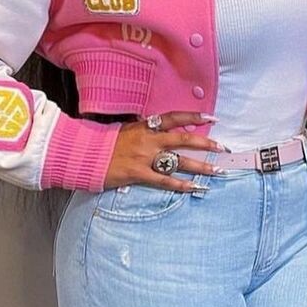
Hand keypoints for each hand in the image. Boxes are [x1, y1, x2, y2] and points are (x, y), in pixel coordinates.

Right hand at [104, 111, 231, 190]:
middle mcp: (149, 140)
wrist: (84, 154)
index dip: (194, 117)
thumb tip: (158, 129)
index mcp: (145, 126)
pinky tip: (194, 188)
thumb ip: (143, 130)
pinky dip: (181, 185)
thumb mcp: (125, 130)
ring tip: (217, 171)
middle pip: (183, 140)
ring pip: (179, 162)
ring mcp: (145, 157)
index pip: (174, 118)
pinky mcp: (138, 174)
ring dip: (200, 166)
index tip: (211, 118)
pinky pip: (165, 181)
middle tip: (222, 147)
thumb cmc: (103, 143)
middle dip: (205, 143)